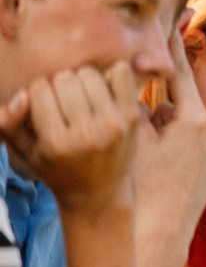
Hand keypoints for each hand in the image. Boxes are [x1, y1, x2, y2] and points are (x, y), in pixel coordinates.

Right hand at [0, 62, 142, 210]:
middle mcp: (87, 135)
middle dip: (58, 84)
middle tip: (63, 101)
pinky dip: (110, 75)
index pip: (38, 89)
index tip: (43, 105)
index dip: (37, 92)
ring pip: (89, 74)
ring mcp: (113, 126)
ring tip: (81, 97)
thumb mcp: (24, 152)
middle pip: (64, 78)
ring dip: (81, 80)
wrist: (99, 192)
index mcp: (56, 143)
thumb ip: (7, 123)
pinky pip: (121, 74)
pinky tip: (103, 91)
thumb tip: (22, 95)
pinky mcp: (132, 118)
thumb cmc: (56, 167)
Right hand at [131, 34, 205, 248]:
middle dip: (160, 92)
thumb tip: (138, 78)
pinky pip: (188, 141)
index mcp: (197, 120)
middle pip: (179, 98)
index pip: (179, 73)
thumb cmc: (142, 185)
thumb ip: (136, 101)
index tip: (174, 19)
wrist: (160, 232)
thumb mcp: (132, 134)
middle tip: (149, 78)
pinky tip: (156, 155)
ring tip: (147, 140)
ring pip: (180, 121)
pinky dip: (171, 138)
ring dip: (163, 120)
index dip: (172, 46)